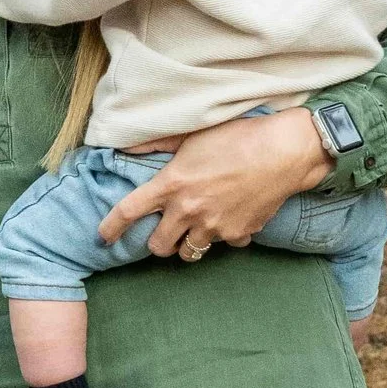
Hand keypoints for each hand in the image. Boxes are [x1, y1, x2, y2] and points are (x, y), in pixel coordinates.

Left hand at [99, 108, 330, 261]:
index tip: (103, 238)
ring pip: (190, 252)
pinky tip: (232, 216)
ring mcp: (215, 227)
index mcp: (172, 185)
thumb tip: (125, 145)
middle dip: (158, 242)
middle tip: (165, 230)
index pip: (129, 211)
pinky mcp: (239, 234)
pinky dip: (227, 235)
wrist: (283, 151)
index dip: (111, 227)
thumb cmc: (237, 136)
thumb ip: (156, 144)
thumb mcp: (191, 135)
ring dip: (189, 243)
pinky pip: (226, 244)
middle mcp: (188, 211)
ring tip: (197, 227)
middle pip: (158, 246)